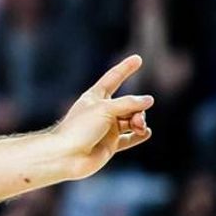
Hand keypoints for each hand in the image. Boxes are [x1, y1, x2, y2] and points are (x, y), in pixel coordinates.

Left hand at [52, 55, 153, 179]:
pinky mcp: (110, 144)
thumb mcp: (105, 109)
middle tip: (137, 119)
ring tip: (139, 127)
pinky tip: (145, 132)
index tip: (137, 58)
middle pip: (129, 103)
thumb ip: (128, 103)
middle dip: (138, 108)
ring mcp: (107, 128)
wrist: (67, 156)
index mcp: (94, 97)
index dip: (125, 68)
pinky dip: (140, 134)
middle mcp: (101, 111)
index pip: (113, 78)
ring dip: (140, 121)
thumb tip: (149, 100)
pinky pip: (130, 138)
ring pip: (132, 120)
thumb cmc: (79, 129)